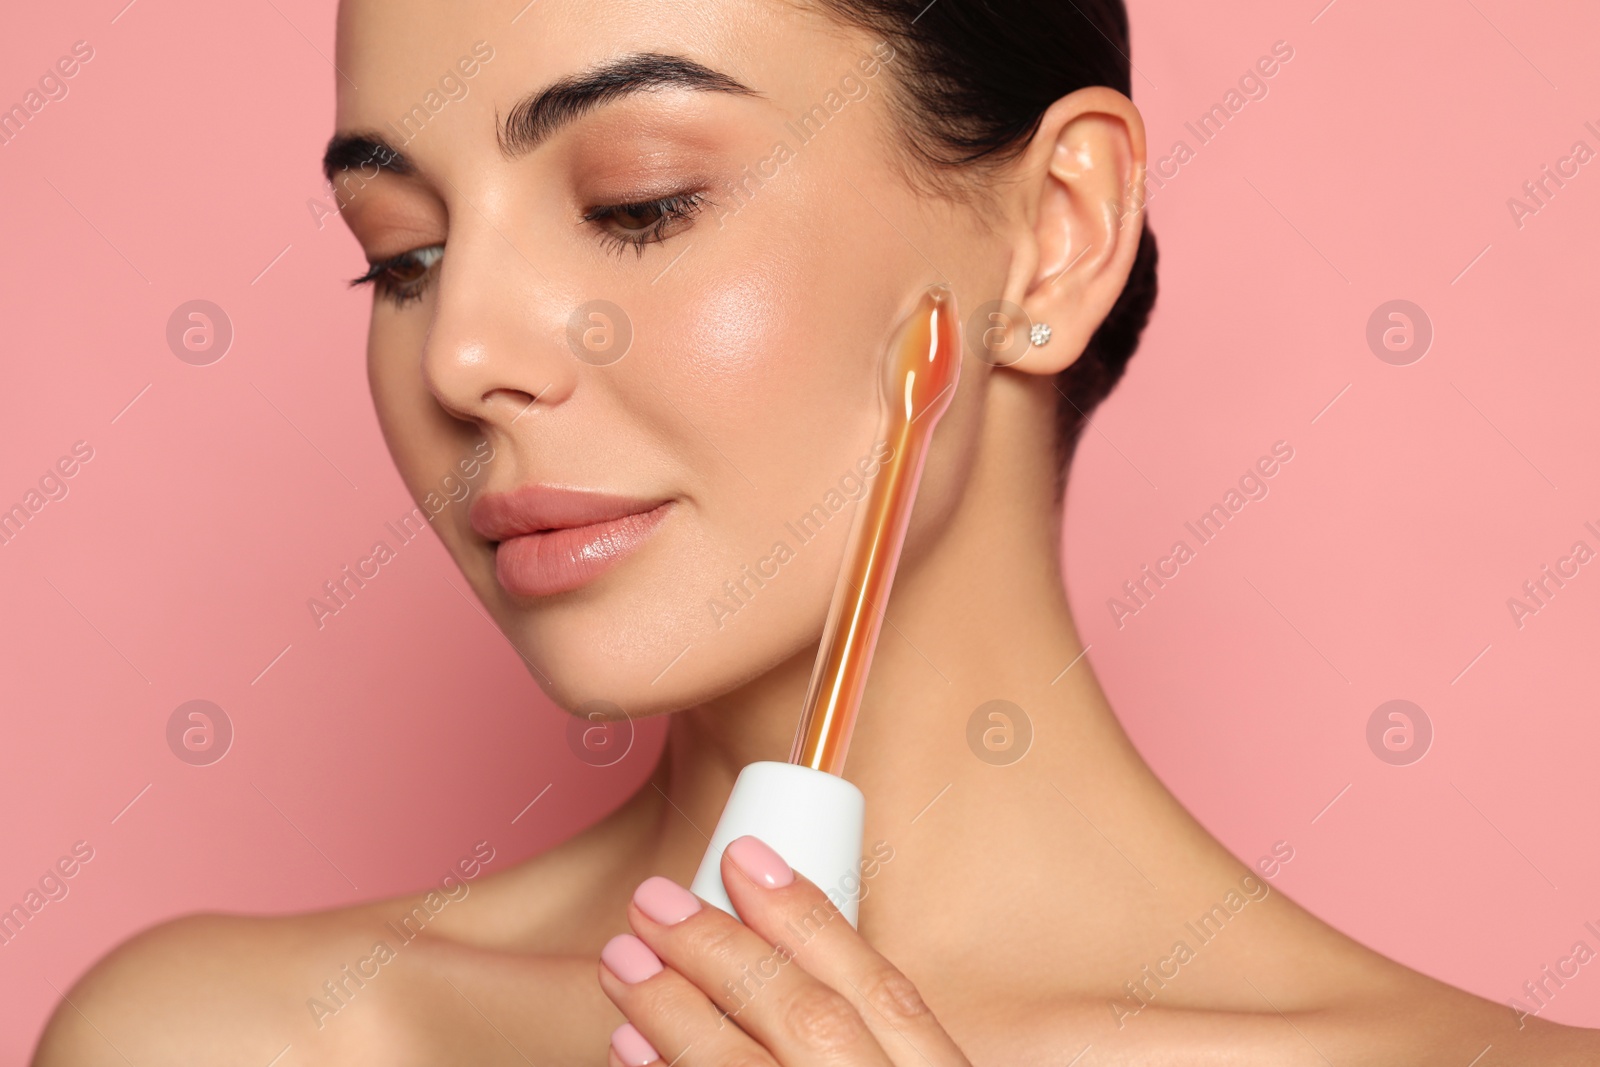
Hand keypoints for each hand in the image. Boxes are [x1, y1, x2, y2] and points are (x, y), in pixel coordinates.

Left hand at [596, 835, 972, 1065]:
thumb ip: (876, 1034)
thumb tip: (781, 942)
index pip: (883, 990)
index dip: (808, 915)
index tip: (744, 855)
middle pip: (810, 1021)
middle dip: (723, 952)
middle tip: (652, 900)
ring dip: (673, 1013)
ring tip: (622, 962)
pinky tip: (626, 1048)